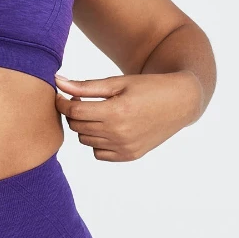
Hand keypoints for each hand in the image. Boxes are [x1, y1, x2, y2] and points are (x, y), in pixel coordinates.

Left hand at [54, 71, 201, 161]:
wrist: (180, 102)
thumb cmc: (147, 87)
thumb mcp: (117, 83)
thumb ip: (86, 86)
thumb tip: (57, 82)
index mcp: (116, 112)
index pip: (74, 111)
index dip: (62, 103)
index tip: (60, 96)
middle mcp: (119, 133)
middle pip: (77, 126)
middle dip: (73, 113)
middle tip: (82, 101)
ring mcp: (124, 148)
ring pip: (85, 140)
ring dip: (85, 127)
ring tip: (98, 113)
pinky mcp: (129, 156)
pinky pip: (98, 154)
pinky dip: (97, 142)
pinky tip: (108, 129)